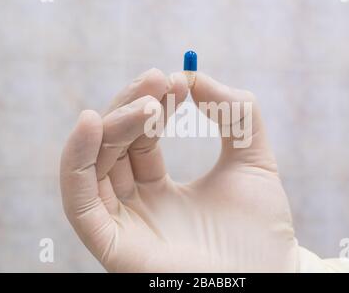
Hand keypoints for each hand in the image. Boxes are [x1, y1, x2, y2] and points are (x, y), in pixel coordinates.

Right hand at [60, 68, 297, 271]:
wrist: (271, 278)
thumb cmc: (263, 230)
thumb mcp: (253, 160)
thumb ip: (235, 114)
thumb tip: (198, 75)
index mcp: (160, 190)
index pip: (139, 140)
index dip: (153, 105)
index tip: (176, 80)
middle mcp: (135, 206)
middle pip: (112, 147)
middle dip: (132, 108)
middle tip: (159, 80)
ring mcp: (123, 225)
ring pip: (95, 166)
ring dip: (114, 126)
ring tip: (146, 103)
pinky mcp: (113, 246)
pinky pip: (79, 202)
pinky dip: (76, 161)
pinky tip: (90, 122)